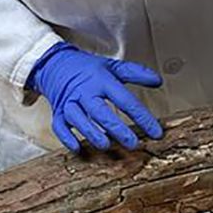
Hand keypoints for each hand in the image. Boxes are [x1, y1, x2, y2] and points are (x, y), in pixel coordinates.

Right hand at [27, 43, 163, 152]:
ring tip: (106, 145)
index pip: (125, 100)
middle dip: (117, 129)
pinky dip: (67, 138)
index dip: (142, 117)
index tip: (156, 132)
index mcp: (101, 80)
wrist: (55, 63)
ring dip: (92, 133)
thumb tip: (158, 80)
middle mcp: (85, 92)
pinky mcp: (58, 113)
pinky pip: (59, 127)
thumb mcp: (113, 66)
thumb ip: (136, 73)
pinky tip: (78, 148)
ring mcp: (69, 103)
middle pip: (101, 111)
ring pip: (78, 120)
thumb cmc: (87, 68)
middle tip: (132, 143)